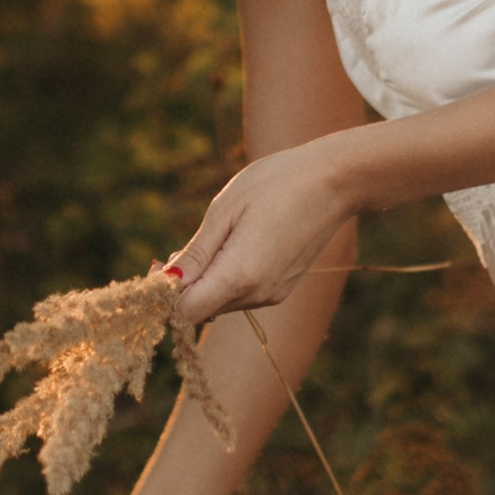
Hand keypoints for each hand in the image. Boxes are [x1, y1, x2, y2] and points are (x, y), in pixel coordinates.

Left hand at [166, 140, 355, 324]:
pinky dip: (225, 280)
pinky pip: (241, 295)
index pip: (186, 312)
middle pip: (201, 310)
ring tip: (210, 242)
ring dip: (204, 283)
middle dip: (182, 287)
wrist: (335, 182)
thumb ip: (195, 253)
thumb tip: (165, 281)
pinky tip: (232, 247)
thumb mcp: (225, 210)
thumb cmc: (276, 184)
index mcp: (240, 275)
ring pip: (220, 304)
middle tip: (173, 252)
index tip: (160, 264)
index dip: (165, 295)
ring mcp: (272, 294)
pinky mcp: (281, 289)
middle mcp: (258, 294)